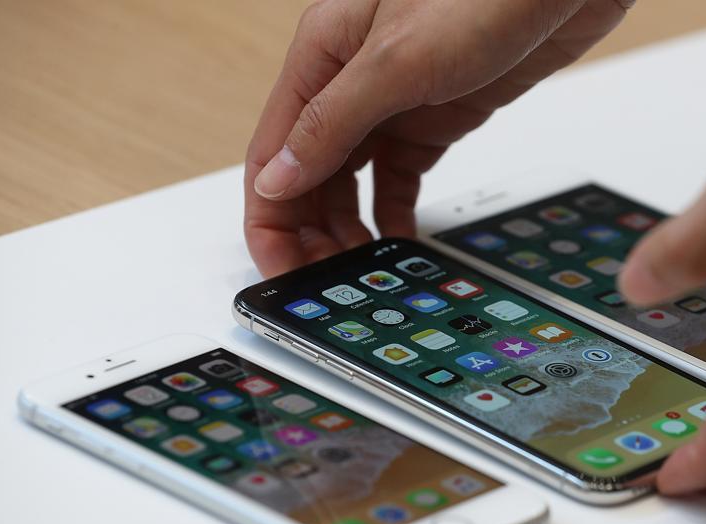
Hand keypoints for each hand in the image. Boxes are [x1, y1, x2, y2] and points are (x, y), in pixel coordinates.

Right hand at [244, 0, 632, 276]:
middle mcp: (351, 81)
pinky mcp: (436, 115)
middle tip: (324, 284)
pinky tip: (397, 241)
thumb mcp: (397, 61)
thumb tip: (277, 179)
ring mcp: (394, 101)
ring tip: (359, 271)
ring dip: (349, 227)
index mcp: (322, 57)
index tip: (279, 269)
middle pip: (308, 172)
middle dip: (309, 231)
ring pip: (352, 178)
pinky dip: (395, 211)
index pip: (273, 152)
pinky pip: (400, 174)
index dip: (269, 218)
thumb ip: (332, 122)